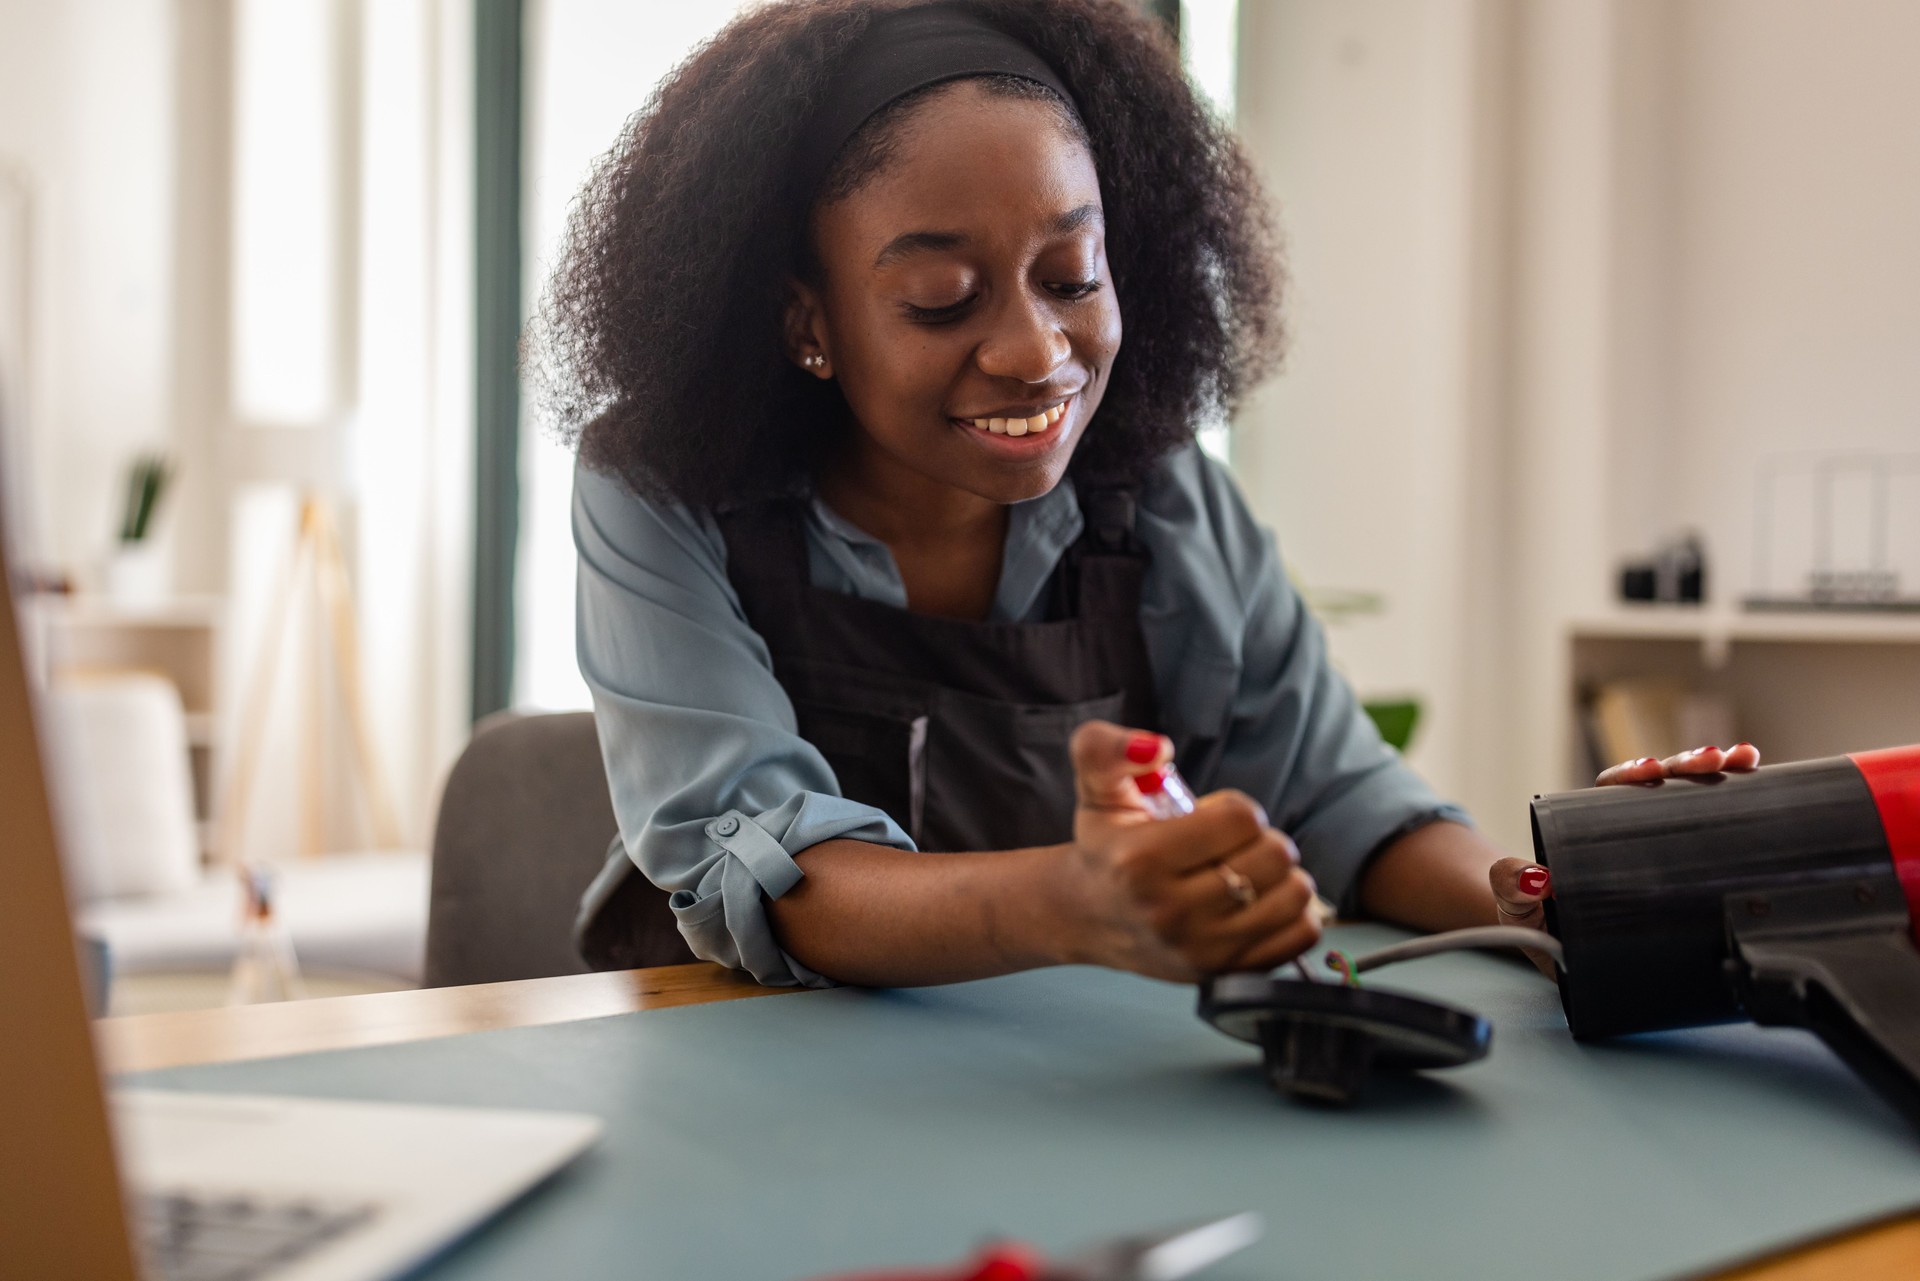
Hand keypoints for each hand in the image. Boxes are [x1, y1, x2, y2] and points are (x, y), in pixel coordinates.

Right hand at [1061, 721, 1321, 981]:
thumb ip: (1105, 748)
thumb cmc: (1106, 848)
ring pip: (1293, 896)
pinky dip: (1296, 914)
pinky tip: (1265, 903)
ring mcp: (1200, 949)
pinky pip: (1300, 937)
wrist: (1090, 917)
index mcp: (1140, 861)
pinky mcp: (1224, 973)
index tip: (1212, 819)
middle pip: (1273, 856)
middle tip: (1232, 847)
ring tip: (1250, 873)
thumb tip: (1158, 748)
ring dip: (1283, 875)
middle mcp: (1170, 912)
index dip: (1236, 809)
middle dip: (1261, 840)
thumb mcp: (1097, 790)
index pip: (1242, 819)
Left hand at [1487, 743, 1762, 969]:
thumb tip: (1532, 878)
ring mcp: (1654, 842)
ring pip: (1689, 796)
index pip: (1610, 790)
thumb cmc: (1534, 921)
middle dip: (1686, 764)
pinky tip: (1760, 781)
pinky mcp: (1679, 863)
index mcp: (1586, 827)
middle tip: (1715, 760)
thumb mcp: (1515, 908)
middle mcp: (1624, 826)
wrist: (1553, 947)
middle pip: (1658, 782)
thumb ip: (1512, 894)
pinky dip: (1736, 801)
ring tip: (1745, 758)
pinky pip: (1710, 825)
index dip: (1632, 775)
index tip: (1650, 770)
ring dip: (1718, 773)